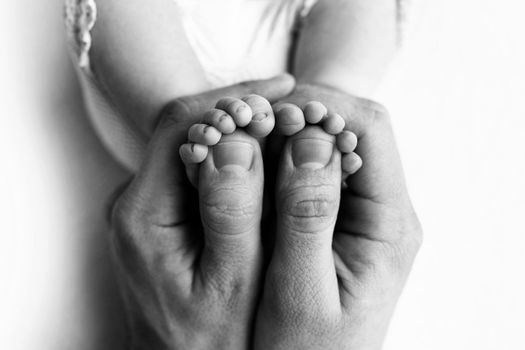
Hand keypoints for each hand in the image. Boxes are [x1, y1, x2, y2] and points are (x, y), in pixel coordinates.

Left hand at [109, 75, 294, 348]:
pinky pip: (197, 171)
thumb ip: (232, 213)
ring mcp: (148, 211)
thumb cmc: (211, 342)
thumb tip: (238, 143)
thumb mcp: (230, 284)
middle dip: (241, 108)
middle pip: (186, 129)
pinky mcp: (162, 220)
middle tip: (293, 102)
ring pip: (193, 147)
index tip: (285, 91)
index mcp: (144, 213)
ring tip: (288, 121)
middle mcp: (136, 204)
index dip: (236, 100)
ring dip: (240, 130)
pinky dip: (234, 156)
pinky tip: (267, 156)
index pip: (184, 126)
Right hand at [254, 83, 421, 348]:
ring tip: (240, 138)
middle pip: (349, 128)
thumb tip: (309, 142)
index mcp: (387, 224)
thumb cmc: (305, 349)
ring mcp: (357, 211)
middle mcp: (380, 210)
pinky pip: (309, 169)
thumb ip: (306, 217)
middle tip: (247, 121)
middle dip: (299, 115)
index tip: (271, 112)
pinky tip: (247, 165)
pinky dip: (277, 158)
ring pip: (326, 145)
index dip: (322, 106)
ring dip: (284, 134)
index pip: (369, 130)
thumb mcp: (301, 292)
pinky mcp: (332, 218)